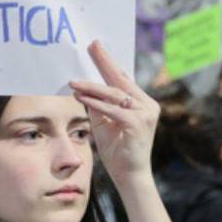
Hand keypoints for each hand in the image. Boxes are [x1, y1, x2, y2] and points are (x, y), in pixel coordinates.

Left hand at [69, 40, 158, 188]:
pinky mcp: (138, 123)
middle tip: (92, 46)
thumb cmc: (118, 152)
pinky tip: (81, 96)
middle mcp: (148, 105)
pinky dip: (96, 103)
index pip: (123, 80)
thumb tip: (85, 90)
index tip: (97, 48)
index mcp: (142, 104)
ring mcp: (145, 114)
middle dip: (105, 62)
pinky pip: (113, 109)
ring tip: (73, 82)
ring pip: (115, 94)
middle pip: (122, 80)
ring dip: (92, 87)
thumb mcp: (106, 124)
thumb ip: (100, 107)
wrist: (130, 176)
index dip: (109, 64)